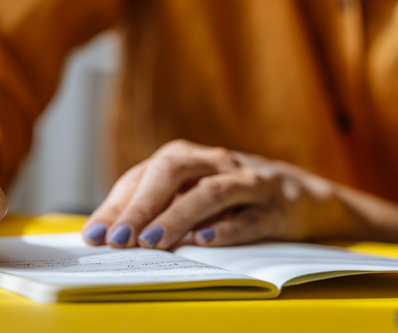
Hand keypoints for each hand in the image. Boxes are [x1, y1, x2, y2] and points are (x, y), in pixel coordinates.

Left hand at [82, 139, 357, 249]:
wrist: (303, 197)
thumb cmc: (233, 197)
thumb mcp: (193, 195)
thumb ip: (154, 208)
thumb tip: (106, 232)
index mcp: (188, 157)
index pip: (144, 175)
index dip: (117, 204)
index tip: (95, 235)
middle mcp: (215, 162)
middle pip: (173, 172)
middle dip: (142, 205)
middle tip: (119, 238)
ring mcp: (248, 181)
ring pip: (210, 192)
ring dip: (177, 216)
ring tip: (151, 240)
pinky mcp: (276, 206)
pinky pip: (251, 217)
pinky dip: (227, 229)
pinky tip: (204, 241)